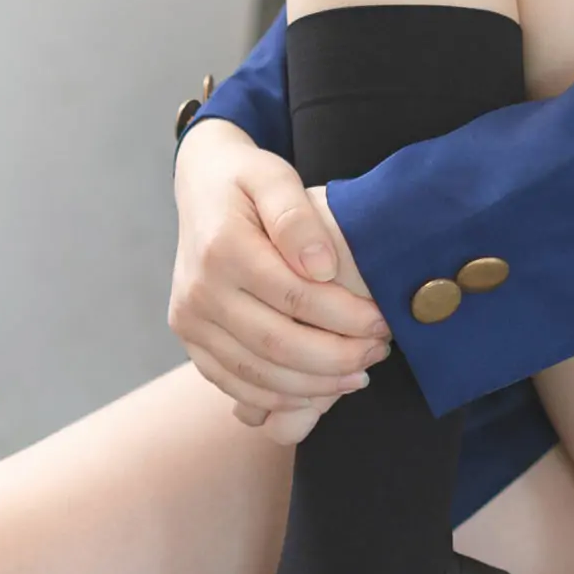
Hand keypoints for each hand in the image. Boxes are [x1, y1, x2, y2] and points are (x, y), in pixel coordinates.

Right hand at [170, 119, 390, 441]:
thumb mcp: (274, 175)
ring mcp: (189, 320)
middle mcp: (199, 291)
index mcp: (222, 248)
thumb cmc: (247, 180)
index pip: (294, 297)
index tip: (383, 321)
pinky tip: (317, 390)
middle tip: (377, 352)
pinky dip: (279, 397)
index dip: (346, 317)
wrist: (200, 188)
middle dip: (337, 357)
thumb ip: (296, 216)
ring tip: (357, 374)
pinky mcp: (190, 339)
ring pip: (259, 374)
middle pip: (277, 345)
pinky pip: (234, 384)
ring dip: (315, 385)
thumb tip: (322, 267)